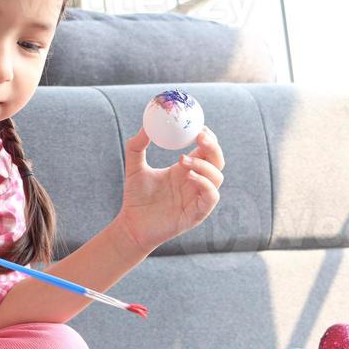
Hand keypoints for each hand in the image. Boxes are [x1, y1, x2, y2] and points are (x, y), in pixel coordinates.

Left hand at [117, 126, 224, 252]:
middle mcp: (195, 182)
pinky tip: (190, 176)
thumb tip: (145, 126)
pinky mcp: (197, 213)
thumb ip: (137, 146)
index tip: (197, 125)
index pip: (206, 150)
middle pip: (217, 161)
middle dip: (213, 146)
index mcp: (185, 169)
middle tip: (200, 135)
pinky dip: (205, 184)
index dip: (207, 137)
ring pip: (217, 177)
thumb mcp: (134, 167)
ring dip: (205, 165)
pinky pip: (211, 196)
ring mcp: (198, 198)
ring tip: (183, 160)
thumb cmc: (136, 196)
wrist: (131, 223)